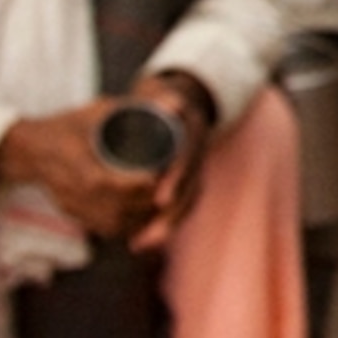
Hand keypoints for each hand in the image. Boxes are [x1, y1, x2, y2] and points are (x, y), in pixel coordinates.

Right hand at [0, 99, 162, 243]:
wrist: (31, 149)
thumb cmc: (70, 124)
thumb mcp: (97, 110)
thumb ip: (132, 107)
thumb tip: (174, 103)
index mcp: (69, 160)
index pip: (101, 181)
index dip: (132, 184)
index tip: (158, 176)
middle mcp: (67, 188)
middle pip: (111, 207)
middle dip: (143, 203)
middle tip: (171, 191)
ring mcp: (69, 205)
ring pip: (110, 223)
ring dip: (140, 218)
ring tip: (165, 204)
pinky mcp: (73, 215)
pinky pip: (103, 228)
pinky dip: (129, 225)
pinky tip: (148, 216)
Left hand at [128, 71, 215, 251]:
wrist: (177, 99)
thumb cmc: (157, 97)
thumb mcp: (158, 94)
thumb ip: (161, 98)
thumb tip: (171, 103)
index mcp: (194, 131)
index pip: (189, 159)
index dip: (177, 179)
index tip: (159, 199)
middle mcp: (198, 152)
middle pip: (191, 189)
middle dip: (171, 215)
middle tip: (146, 235)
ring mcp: (194, 168)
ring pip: (187, 203)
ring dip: (166, 226)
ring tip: (140, 244)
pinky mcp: (185, 182)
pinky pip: (179, 207)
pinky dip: (163, 225)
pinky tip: (139, 240)